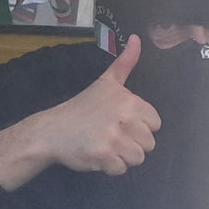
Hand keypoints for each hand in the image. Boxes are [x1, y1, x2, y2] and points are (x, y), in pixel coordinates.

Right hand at [0, 34, 162, 190]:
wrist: (52, 130)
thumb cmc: (82, 107)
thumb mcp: (106, 82)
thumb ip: (125, 62)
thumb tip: (137, 37)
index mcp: (130, 101)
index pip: (155, 123)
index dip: (139, 126)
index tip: (120, 123)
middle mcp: (125, 118)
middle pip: (149, 144)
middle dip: (132, 143)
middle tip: (111, 136)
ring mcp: (114, 138)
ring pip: (138, 159)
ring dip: (123, 157)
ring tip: (105, 146)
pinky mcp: (103, 156)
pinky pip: (121, 170)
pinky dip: (110, 167)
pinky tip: (98, 156)